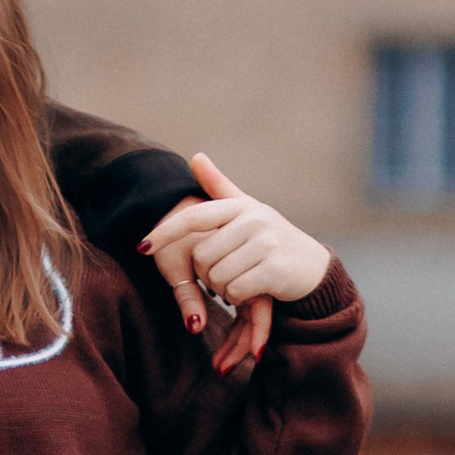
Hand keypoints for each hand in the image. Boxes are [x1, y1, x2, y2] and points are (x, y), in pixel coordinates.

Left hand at [141, 157, 332, 377]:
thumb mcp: (247, 210)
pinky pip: (235, 291)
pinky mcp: (275, 268)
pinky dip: (238, 298)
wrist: (313, 267)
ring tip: (240, 281)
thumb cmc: (272, 238)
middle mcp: (253, 219)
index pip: (194, 217)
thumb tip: (195, 156)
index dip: (165, 232)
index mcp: (241, 206)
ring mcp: (266, 243)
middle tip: (225, 275)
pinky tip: (251, 292)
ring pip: (216, 277)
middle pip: (202, 257)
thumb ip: (219, 186)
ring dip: (223, 289)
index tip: (142, 248)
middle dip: (207, 274)